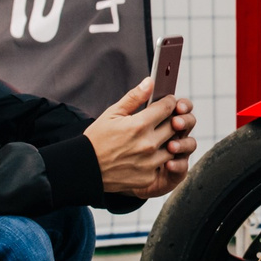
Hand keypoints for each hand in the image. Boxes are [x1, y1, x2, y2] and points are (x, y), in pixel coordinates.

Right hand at [84, 79, 196, 197]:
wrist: (85, 169)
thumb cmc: (97, 139)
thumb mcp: (112, 113)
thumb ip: (134, 97)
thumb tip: (150, 81)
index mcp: (139, 125)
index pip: (168, 107)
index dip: (169, 102)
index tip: (167, 102)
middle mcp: (148, 144)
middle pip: (175, 126)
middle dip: (172, 120)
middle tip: (164, 119)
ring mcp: (150, 163)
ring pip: (173, 146)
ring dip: (168, 140)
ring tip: (156, 137)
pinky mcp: (149, 178)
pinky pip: (164, 165)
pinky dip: (159, 159)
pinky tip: (148, 155)